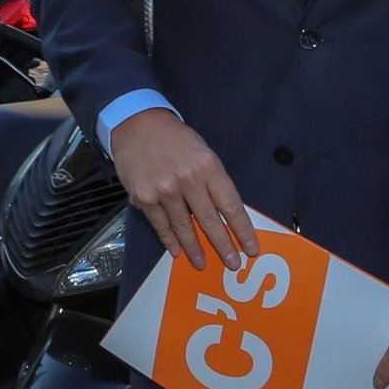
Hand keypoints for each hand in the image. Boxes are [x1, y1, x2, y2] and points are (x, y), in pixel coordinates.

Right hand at [109, 107, 257, 271]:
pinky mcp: (145, 198)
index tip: (251, 247)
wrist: (138, 125)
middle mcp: (188, 180)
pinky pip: (161, 225)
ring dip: (195, 248)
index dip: (242, 229)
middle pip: (211, 221)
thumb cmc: (175, 139)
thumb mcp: (203, 152)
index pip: (231, 205)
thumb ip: (213, 181)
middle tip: (233, 263)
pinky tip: (177, 251)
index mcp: (209, 167)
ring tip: (202, 263)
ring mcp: (165, 191)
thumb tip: (226, 212)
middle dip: (223, 245)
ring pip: (184, 227)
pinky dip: (169, 240)